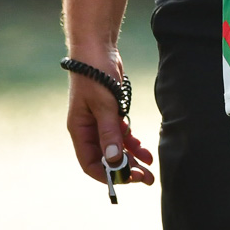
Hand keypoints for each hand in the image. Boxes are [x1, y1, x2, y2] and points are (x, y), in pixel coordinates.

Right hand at [64, 52, 153, 187]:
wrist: (98, 49)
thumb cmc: (95, 74)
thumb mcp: (104, 104)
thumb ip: (109, 131)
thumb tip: (112, 160)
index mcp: (79, 130)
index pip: (90, 163)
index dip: (107, 175)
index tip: (127, 180)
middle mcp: (89, 130)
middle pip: (106, 158)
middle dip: (125, 169)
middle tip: (145, 179)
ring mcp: (100, 122)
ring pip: (116, 148)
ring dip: (132, 159)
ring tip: (149, 170)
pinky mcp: (111, 114)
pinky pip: (122, 135)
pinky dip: (133, 144)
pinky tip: (145, 152)